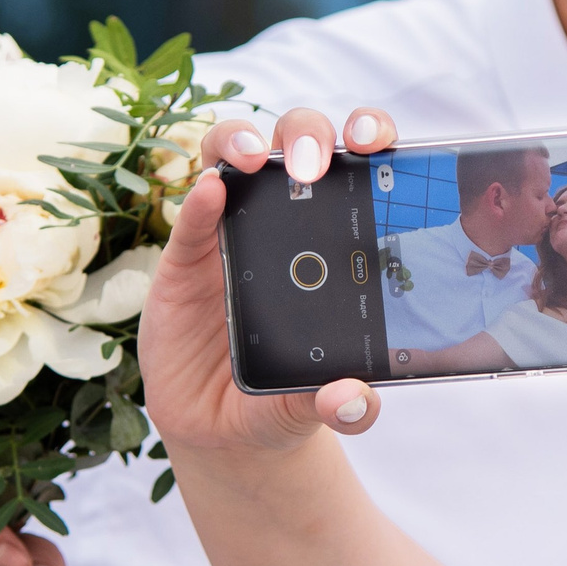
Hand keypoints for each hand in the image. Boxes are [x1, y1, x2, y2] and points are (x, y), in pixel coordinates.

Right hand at [142, 104, 402, 456]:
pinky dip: (200, 196)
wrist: (221, 429)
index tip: (380, 145)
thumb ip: (343, 406)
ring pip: (234, 155)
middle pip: (299, 144)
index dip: (371, 137)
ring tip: (254, 160)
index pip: (360, 169)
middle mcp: (287, 224)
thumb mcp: (317, 407)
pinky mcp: (186, 257)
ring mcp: (232, 233)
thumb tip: (355, 400)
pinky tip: (210, 192)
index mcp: (338, 242)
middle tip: (314, 169)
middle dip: (310, 135)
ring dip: (243, 139)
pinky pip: (191, 216)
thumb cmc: (284, 397)